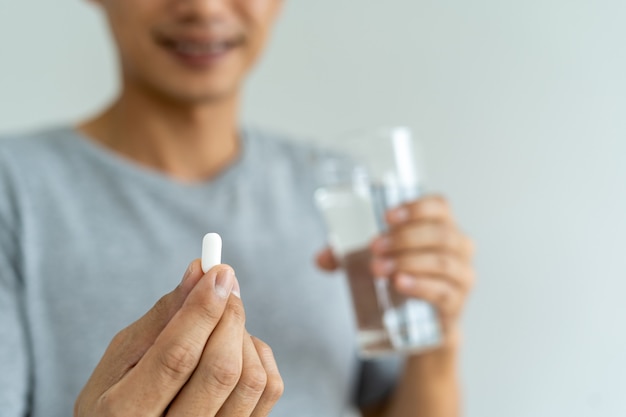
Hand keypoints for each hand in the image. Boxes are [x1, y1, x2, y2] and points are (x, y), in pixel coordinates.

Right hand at [74, 260, 283, 416]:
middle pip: (221, 369)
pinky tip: (236, 350)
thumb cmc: (120, 394)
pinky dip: (259, 355)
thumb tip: (199, 272)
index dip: (202, 309)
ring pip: (251, 380)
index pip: (177, 357)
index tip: (218, 271)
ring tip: (221, 325)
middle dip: (228, 316)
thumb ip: (162, 316)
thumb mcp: (123, 357)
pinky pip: (270, 389)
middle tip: (223, 287)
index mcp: (125, 414)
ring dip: (243, 336)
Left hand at [316, 195, 474, 347]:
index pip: (439, 206)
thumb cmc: (402, 277)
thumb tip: (319, 259)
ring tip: (379, 268)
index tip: (385, 217)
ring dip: (409, 261)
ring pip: (443, 261)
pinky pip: (444, 292)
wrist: (420, 325)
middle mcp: (459, 247)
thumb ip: (348, 257)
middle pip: (440, 233)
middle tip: (374, 247)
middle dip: (405, 238)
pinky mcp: (455, 304)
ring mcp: (461, 276)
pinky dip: (421, 286)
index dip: (416, 207)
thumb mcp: (378, 260)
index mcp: (442, 226)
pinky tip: (400, 283)